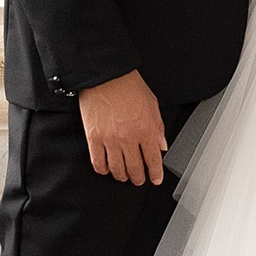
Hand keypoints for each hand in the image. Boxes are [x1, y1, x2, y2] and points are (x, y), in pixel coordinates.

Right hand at [76, 67, 166, 183]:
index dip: (155, 174)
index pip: (153, 160)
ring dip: (122, 176)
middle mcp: (128, 138)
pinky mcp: (93, 138)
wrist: (106, 75)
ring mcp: (110, 140)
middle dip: (139, 179)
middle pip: (135, 169)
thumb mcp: (152, 104)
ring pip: (117, 170)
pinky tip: (107, 169)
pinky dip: (103, 170)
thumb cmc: (129, 85)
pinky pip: (98, 163)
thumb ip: (158, 127)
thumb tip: (161, 145)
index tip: (155, 179)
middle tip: (139, 180)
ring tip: (124, 176)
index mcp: (146, 129)